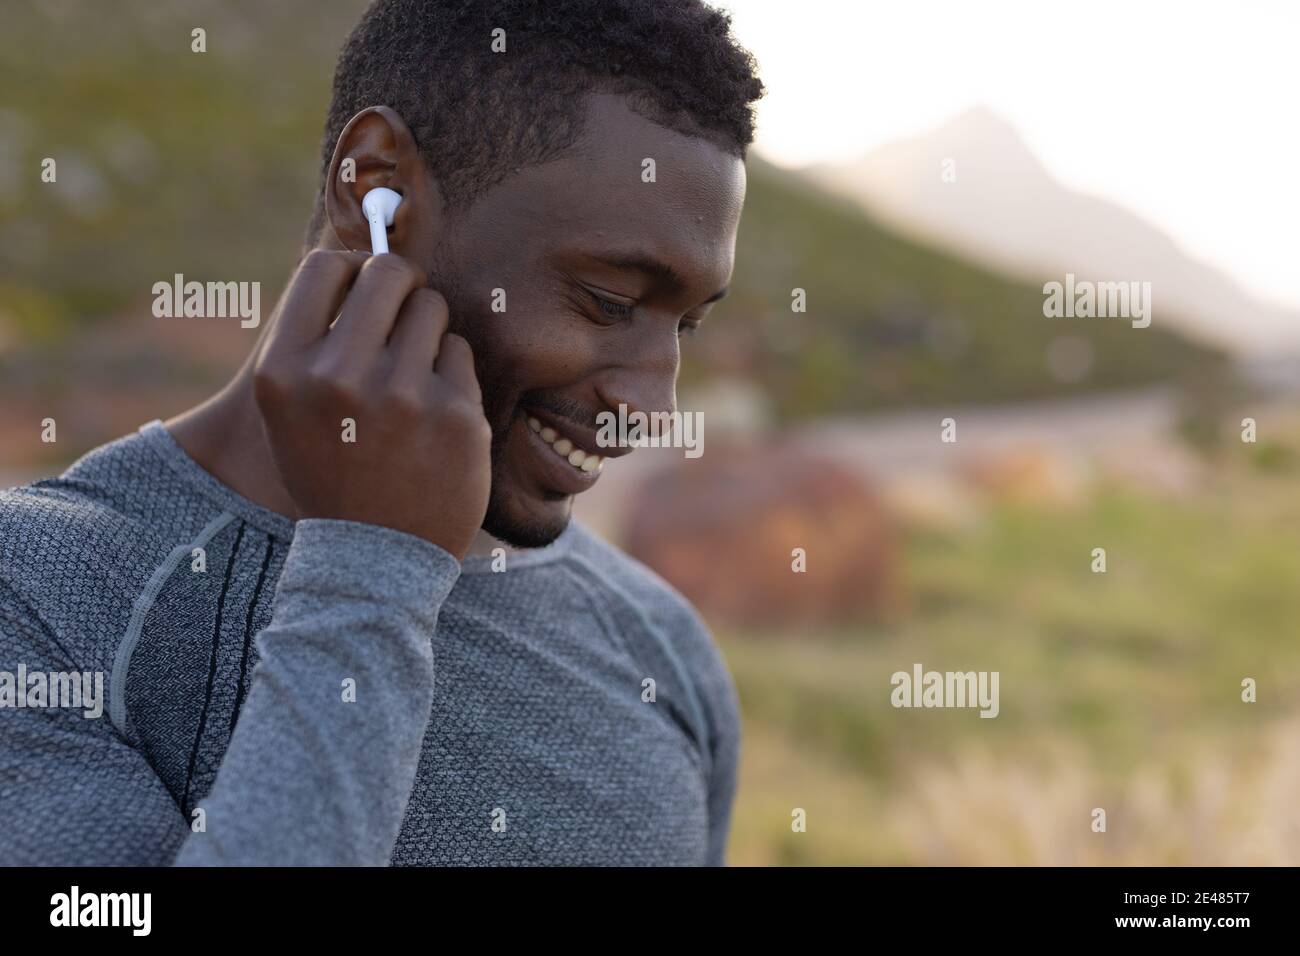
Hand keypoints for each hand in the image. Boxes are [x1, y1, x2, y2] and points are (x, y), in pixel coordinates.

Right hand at [252, 250, 490, 558]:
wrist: (374, 557)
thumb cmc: (334, 468)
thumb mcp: (291, 408)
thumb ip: (312, 337)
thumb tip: (360, 257)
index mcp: (284, 371)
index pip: (326, 267)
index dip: (353, 270)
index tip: (365, 292)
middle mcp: (338, 377)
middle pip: (389, 272)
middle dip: (402, 286)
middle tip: (405, 315)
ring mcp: (401, 395)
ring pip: (432, 309)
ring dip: (429, 334)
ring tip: (414, 381)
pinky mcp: (454, 414)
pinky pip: (460, 353)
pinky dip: (452, 375)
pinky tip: (435, 417)